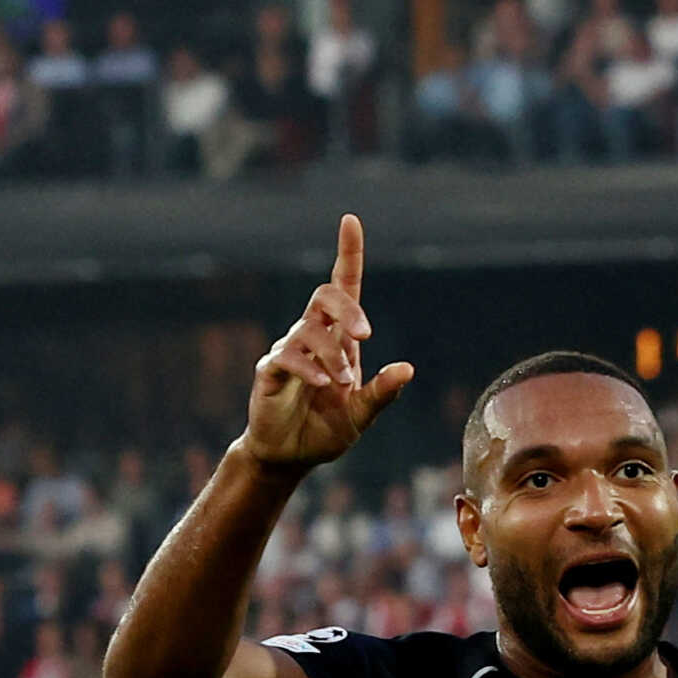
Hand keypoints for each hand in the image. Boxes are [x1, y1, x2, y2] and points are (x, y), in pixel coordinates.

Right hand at [243, 214, 415, 471]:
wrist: (290, 456)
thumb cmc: (325, 429)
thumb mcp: (362, 414)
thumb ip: (383, 393)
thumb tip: (407, 369)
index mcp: (340, 340)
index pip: (343, 287)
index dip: (347, 254)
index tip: (350, 221)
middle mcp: (313, 336)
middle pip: (325, 296)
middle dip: (348, 309)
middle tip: (365, 336)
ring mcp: (289, 350)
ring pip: (310, 330)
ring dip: (333, 355)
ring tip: (343, 383)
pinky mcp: (270, 370)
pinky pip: (288, 356)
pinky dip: (309, 367)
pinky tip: (323, 384)